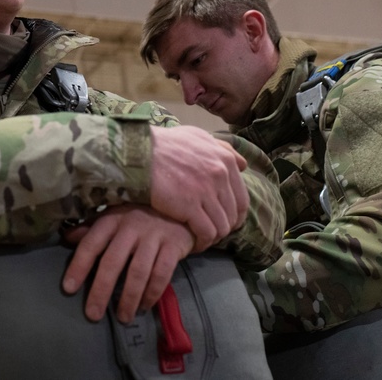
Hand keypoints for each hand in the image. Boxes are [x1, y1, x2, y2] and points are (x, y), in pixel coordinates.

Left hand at [62, 205, 194, 323]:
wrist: (180, 205)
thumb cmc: (139, 215)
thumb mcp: (114, 216)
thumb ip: (91, 228)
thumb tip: (66, 238)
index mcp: (112, 219)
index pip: (91, 243)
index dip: (79, 266)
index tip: (68, 288)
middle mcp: (131, 226)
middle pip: (113, 261)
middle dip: (101, 290)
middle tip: (93, 314)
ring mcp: (153, 235)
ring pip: (138, 271)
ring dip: (129, 298)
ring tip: (123, 317)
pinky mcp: (173, 245)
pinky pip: (161, 274)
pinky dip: (152, 293)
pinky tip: (144, 306)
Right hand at [149, 125, 249, 250]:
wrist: (138, 154)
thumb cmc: (164, 144)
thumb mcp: (196, 136)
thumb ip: (221, 148)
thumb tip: (243, 164)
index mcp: (224, 159)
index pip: (242, 198)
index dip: (234, 215)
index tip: (223, 221)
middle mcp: (220, 174)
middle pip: (233, 214)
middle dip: (224, 227)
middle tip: (211, 232)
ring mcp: (206, 191)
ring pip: (222, 226)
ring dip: (213, 237)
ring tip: (201, 239)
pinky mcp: (190, 206)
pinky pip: (206, 232)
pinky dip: (203, 242)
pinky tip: (194, 244)